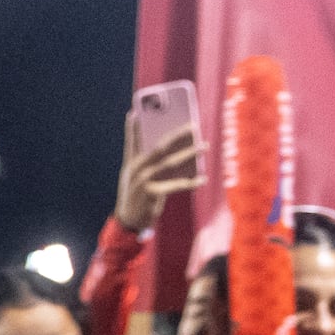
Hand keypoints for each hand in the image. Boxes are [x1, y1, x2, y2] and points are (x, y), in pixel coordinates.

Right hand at [114, 116, 200, 233]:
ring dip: (190, 153)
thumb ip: (150, 163)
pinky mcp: (151, 193)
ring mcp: (143, 180)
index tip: (136, 113)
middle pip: (159, 147)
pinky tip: (201, 179)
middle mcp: (136, 169)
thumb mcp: (137, 178)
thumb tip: (173, 149)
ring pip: (170, 162)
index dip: (134, 127)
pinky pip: (176, 184)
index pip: (132, 141)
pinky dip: (190, 182)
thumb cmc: (138, 196)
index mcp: (131, 163)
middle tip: (193, 126)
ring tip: (204, 146)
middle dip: (177, 135)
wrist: (129, 221)